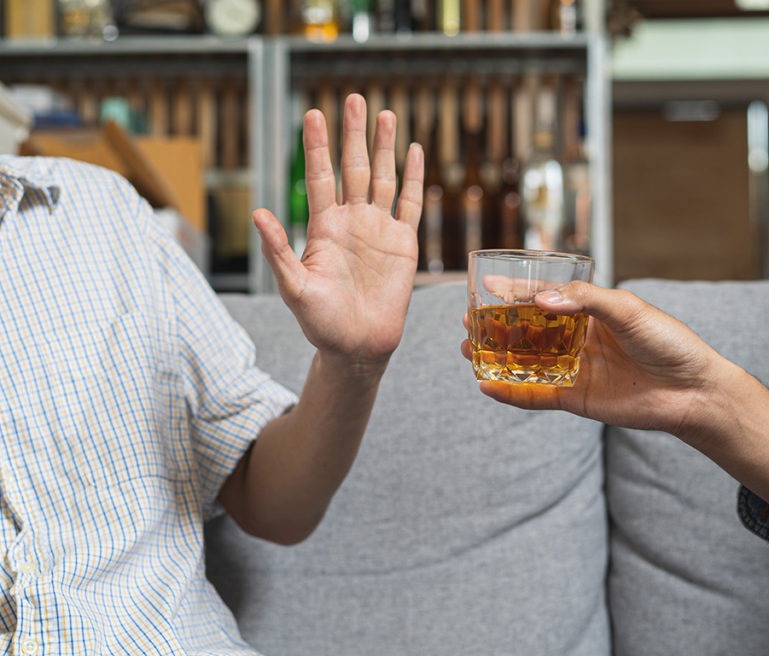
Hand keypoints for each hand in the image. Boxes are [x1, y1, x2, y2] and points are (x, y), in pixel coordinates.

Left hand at [253, 94, 423, 373]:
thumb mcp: (295, 288)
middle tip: (354, 99)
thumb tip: (258, 213)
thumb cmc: (321, 323)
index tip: (313, 114)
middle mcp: (352, 222)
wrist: (358, 348)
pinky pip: (410, 205)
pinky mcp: (404, 245)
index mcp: (323, 228)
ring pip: (382, 179)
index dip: (318, 146)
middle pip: (352, 168)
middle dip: (353, 134)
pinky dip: (413, 179)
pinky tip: (414, 152)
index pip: (320, 177)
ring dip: (384, 148)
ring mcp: (379, 230)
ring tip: (386, 114)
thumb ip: (279, 251)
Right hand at [462, 281, 726, 436]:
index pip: (543, 297)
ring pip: (525, 362)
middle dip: (496, 325)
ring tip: (468, 349)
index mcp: (589, 311)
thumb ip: (585, 300)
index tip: (487, 285)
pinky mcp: (576, 398)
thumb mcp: (628, 309)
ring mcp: (574, 369)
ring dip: (495, 357)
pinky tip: (486, 386)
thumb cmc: (668, 341)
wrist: (692, 390)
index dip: (514, 291)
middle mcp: (577, 339)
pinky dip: (510, 393)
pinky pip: (536, 396)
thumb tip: (540, 299)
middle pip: (526, 330)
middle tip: (468, 319)